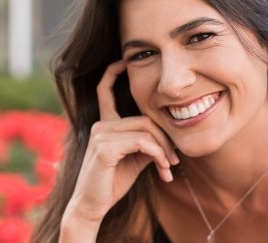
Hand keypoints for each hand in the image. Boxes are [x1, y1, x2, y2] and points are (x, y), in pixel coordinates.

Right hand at [62, 60, 178, 227]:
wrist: (92, 206)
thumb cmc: (113, 182)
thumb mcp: (135, 159)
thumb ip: (147, 143)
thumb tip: (168, 139)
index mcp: (105, 124)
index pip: (103, 91)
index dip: (112, 73)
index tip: (122, 61)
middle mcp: (101, 125)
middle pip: (145, 118)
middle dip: (165, 139)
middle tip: (175, 160)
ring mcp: (101, 135)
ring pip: (146, 130)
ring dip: (164, 151)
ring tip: (170, 168)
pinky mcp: (105, 148)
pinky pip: (143, 143)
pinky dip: (158, 156)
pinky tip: (163, 171)